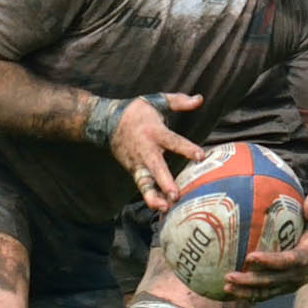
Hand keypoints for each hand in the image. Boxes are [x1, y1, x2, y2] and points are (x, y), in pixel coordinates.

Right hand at [109, 93, 203, 211]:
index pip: (173, 141)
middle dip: (165, 181)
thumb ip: (179, 102)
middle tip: (176, 194)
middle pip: (156, 168)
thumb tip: (200, 99)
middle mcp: (146, 150)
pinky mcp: (133, 171)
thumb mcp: (156, 101)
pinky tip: (161, 208)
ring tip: (164, 208)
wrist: (106, 122)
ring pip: (145, 182)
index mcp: (155, 132)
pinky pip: (142, 185)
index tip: (200, 156)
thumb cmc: (136, 112)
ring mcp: (138, 163)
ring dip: (153, 196)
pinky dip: (150, 197)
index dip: (186, 148)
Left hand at [223, 189, 307, 300]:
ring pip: (266, 292)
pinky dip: (250, 295)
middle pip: (271, 281)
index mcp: (305, 258)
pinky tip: (232, 292)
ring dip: (246, 292)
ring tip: (225, 287)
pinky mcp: (285, 289)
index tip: (250, 257)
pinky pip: (266, 294)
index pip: (285, 261)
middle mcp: (297, 275)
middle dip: (249, 281)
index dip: (269, 261)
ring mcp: (290, 285)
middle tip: (228, 276)